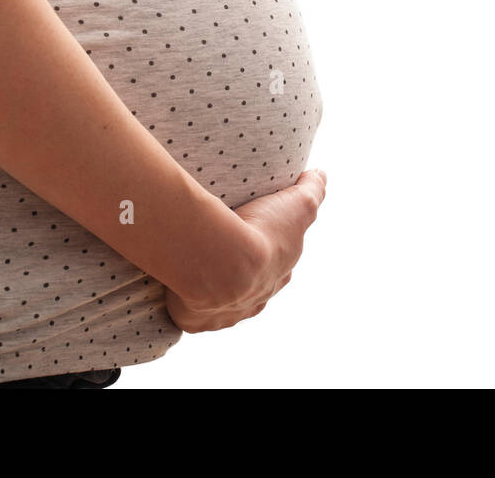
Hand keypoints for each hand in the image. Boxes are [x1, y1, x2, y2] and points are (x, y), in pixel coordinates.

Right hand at [165, 169, 327, 332]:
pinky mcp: (196, 320)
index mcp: (278, 274)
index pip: (279, 264)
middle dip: (240, 273)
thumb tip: (320, 175)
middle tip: (218, 247)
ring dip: (209, 288)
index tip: (256, 236)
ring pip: (219, 302)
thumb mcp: (298, 204)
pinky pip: (189, 315)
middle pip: (249, 286)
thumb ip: (312, 190)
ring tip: (191, 266)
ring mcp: (225, 313)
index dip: (271, 252)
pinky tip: (173, 290)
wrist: (223, 262)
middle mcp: (255, 299)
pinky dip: (182, 305)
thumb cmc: (260, 232)